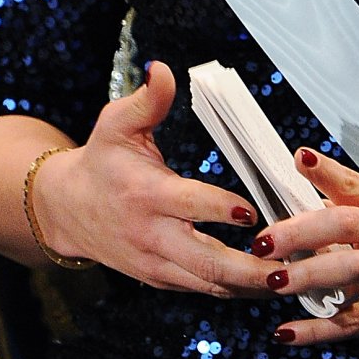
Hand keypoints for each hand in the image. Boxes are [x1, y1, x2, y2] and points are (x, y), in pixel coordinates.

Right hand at [28, 61, 272, 295]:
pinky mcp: (160, 279)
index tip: (251, 212)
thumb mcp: (116, 124)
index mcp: (148, 195)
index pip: (189, 205)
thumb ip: (146, 100)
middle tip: (289, 267)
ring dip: (250, 285)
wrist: (68, 210)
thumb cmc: (101, 161)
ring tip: (290, 280)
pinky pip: (201, 289)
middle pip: (206, 261)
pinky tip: (267, 283)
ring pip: (208, 284)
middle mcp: (153, 235)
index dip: (220, 210)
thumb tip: (163, 69)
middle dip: (249, 268)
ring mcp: (156, 263)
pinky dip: (234, 289)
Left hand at [253, 150, 358, 350]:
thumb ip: (352, 208)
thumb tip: (307, 194)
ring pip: (350, 269)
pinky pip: (353, 322)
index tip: (297, 157)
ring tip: (273, 281)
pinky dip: (317, 329)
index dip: (326, 170)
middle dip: (301, 230)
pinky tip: (286, 332)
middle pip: (345, 223)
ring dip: (308, 275)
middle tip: (264, 240)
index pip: (355, 185)